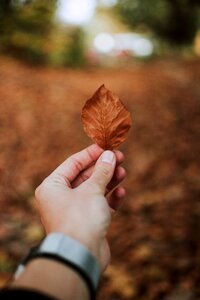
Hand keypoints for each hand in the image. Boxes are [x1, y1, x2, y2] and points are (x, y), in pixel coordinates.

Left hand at [35, 144, 125, 270]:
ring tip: (123, 171)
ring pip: (94, 190)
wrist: (81, 256)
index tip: (107, 146)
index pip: (73, 163)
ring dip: (109, 181)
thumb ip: (102, 171)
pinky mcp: (87, 223)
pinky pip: (100, 205)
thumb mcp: (92, 189)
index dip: (91, 154)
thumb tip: (110, 155)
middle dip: (103, 167)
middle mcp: (61, 198)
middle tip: (120, 157)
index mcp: (53, 187)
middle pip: (85, 176)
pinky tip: (121, 192)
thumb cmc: (80, 219)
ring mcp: (74, 211)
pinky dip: (110, 198)